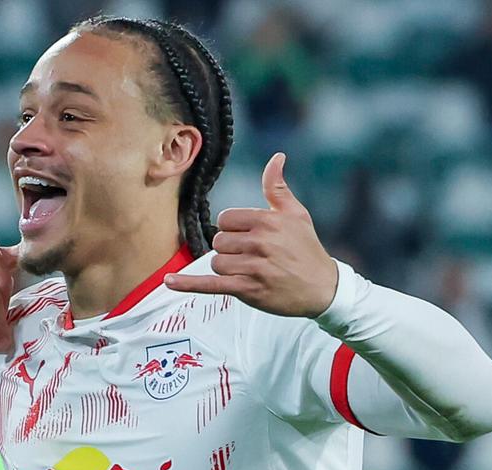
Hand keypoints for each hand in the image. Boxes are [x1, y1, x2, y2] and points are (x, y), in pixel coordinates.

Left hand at [165, 153, 338, 317]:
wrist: (323, 288)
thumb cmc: (307, 249)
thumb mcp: (296, 214)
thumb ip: (277, 187)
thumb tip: (276, 157)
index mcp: (268, 221)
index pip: (226, 219)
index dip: (233, 228)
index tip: (247, 236)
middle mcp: (260, 242)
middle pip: (219, 241)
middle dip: (230, 249)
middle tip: (251, 256)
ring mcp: (253, 267)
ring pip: (216, 262)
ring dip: (227, 267)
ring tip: (248, 270)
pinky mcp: (247, 289)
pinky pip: (210, 284)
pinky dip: (188, 284)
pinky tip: (169, 282)